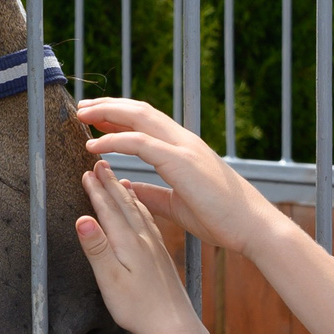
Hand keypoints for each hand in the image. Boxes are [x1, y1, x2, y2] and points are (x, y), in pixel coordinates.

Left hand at [72, 98, 283, 257]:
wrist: (253, 228)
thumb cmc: (221, 219)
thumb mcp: (177, 205)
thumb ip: (153, 194)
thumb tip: (129, 189)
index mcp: (184, 149)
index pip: (147, 121)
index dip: (119, 115)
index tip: (95, 117)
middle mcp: (184, 141)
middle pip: (140, 110)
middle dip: (108, 105)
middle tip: (81, 106)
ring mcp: (184, 148)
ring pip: (139, 117)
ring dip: (106, 113)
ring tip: (81, 114)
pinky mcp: (182, 162)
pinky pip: (140, 143)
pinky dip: (113, 140)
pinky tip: (93, 145)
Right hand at [73, 159, 197, 333]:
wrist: (174, 325)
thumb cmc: (139, 308)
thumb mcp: (110, 280)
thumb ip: (97, 248)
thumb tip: (82, 219)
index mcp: (128, 243)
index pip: (109, 209)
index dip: (96, 190)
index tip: (87, 171)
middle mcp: (143, 239)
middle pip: (123, 204)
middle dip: (109, 183)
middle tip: (99, 163)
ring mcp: (154, 246)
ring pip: (137, 211)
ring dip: (124, 193)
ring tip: (117, 178)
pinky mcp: (160, 255)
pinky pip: (148, 222)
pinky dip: (141, 209)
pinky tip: (140, 208)